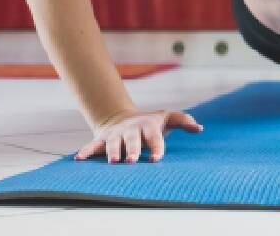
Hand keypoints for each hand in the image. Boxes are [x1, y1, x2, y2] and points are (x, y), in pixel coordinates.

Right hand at [75, 109, 202, 163]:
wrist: (121, 118)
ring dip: (112, 152)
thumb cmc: (149, 124)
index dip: (155, 147)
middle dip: (132, 150)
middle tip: (133, 161)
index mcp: (147, 126)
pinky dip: (86, 151)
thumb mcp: (166, 119)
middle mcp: (130, 130)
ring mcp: (115, 135)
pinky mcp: (102, 140)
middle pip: (131, 140)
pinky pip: (92, 146)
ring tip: (113, 162)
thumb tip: (200, 128)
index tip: (156, 159)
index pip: (153, 136)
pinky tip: (79, 159)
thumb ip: (183, 121)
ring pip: (112, 144)